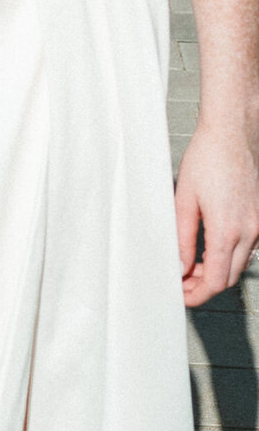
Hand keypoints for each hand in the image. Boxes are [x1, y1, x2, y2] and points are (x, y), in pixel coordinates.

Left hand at [175, 121, 258, 305]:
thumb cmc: (207, 159)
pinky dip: (227, 256)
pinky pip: (245, 248)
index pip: (215, 282)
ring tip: (189, 267)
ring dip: (215, 272)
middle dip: (203, 287)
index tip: (181, 297)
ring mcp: (258, 225)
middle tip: (180, 283)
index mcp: (227, 230)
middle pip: (228, 278)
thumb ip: (182, 240)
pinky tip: (208, 250)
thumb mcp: (184, 202)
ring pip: (238, 265)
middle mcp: (249, 231)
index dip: (196, 295)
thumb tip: (179, 268)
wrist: (232, 134)